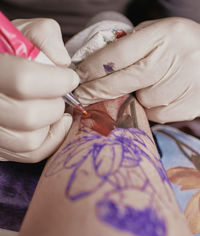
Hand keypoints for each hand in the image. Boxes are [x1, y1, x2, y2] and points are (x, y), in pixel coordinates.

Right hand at [0, 18, 78, 161]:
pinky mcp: (1, 146)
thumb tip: (62, 64)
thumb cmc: (11, 53)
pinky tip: (54, 123)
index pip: (23, 81)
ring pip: (30, 140)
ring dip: (52, 122)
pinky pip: (31, 153)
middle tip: (59, 93)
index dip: (56, 81)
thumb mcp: (24, 34)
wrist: (1, 74)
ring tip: (52, 105)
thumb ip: (45, 37)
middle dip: (56, 104)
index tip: (69, 78)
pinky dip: (51, 139)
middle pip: (29, 116)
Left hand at [75, 17, 199, 122]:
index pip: (117, 55)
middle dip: (95, 90)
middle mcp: (173, 59)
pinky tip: (162, 94)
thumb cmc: (180, 46)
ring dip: (133, 97)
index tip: (79, 77)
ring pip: (138, 101)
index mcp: (163, 35)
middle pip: (121, 81)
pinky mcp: (184, 107)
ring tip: (149, 84)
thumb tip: (97, 65)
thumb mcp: (158, 34)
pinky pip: (153, 113)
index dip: (93, 68)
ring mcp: (180, 85)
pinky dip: (150, 107)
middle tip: (81, 96)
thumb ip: (131, 46)